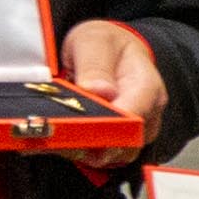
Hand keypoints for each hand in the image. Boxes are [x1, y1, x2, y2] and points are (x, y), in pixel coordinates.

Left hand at [57, 20, 166, 180]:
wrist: (114, 51)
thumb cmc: (108, 46)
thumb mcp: (95, 41)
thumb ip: (95, 64)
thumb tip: (99, 91)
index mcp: (146, 87)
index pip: (131, 119)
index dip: (103, 129)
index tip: (73, 129)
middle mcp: (147, 116)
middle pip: (122, 145)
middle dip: (86, 145)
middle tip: (52, 136)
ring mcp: (135, 134)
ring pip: (111, 157)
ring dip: (80, 151)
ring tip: (51, 137)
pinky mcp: (120, 144)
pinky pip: (102, 157)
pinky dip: (79, 151)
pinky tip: (59, 140)